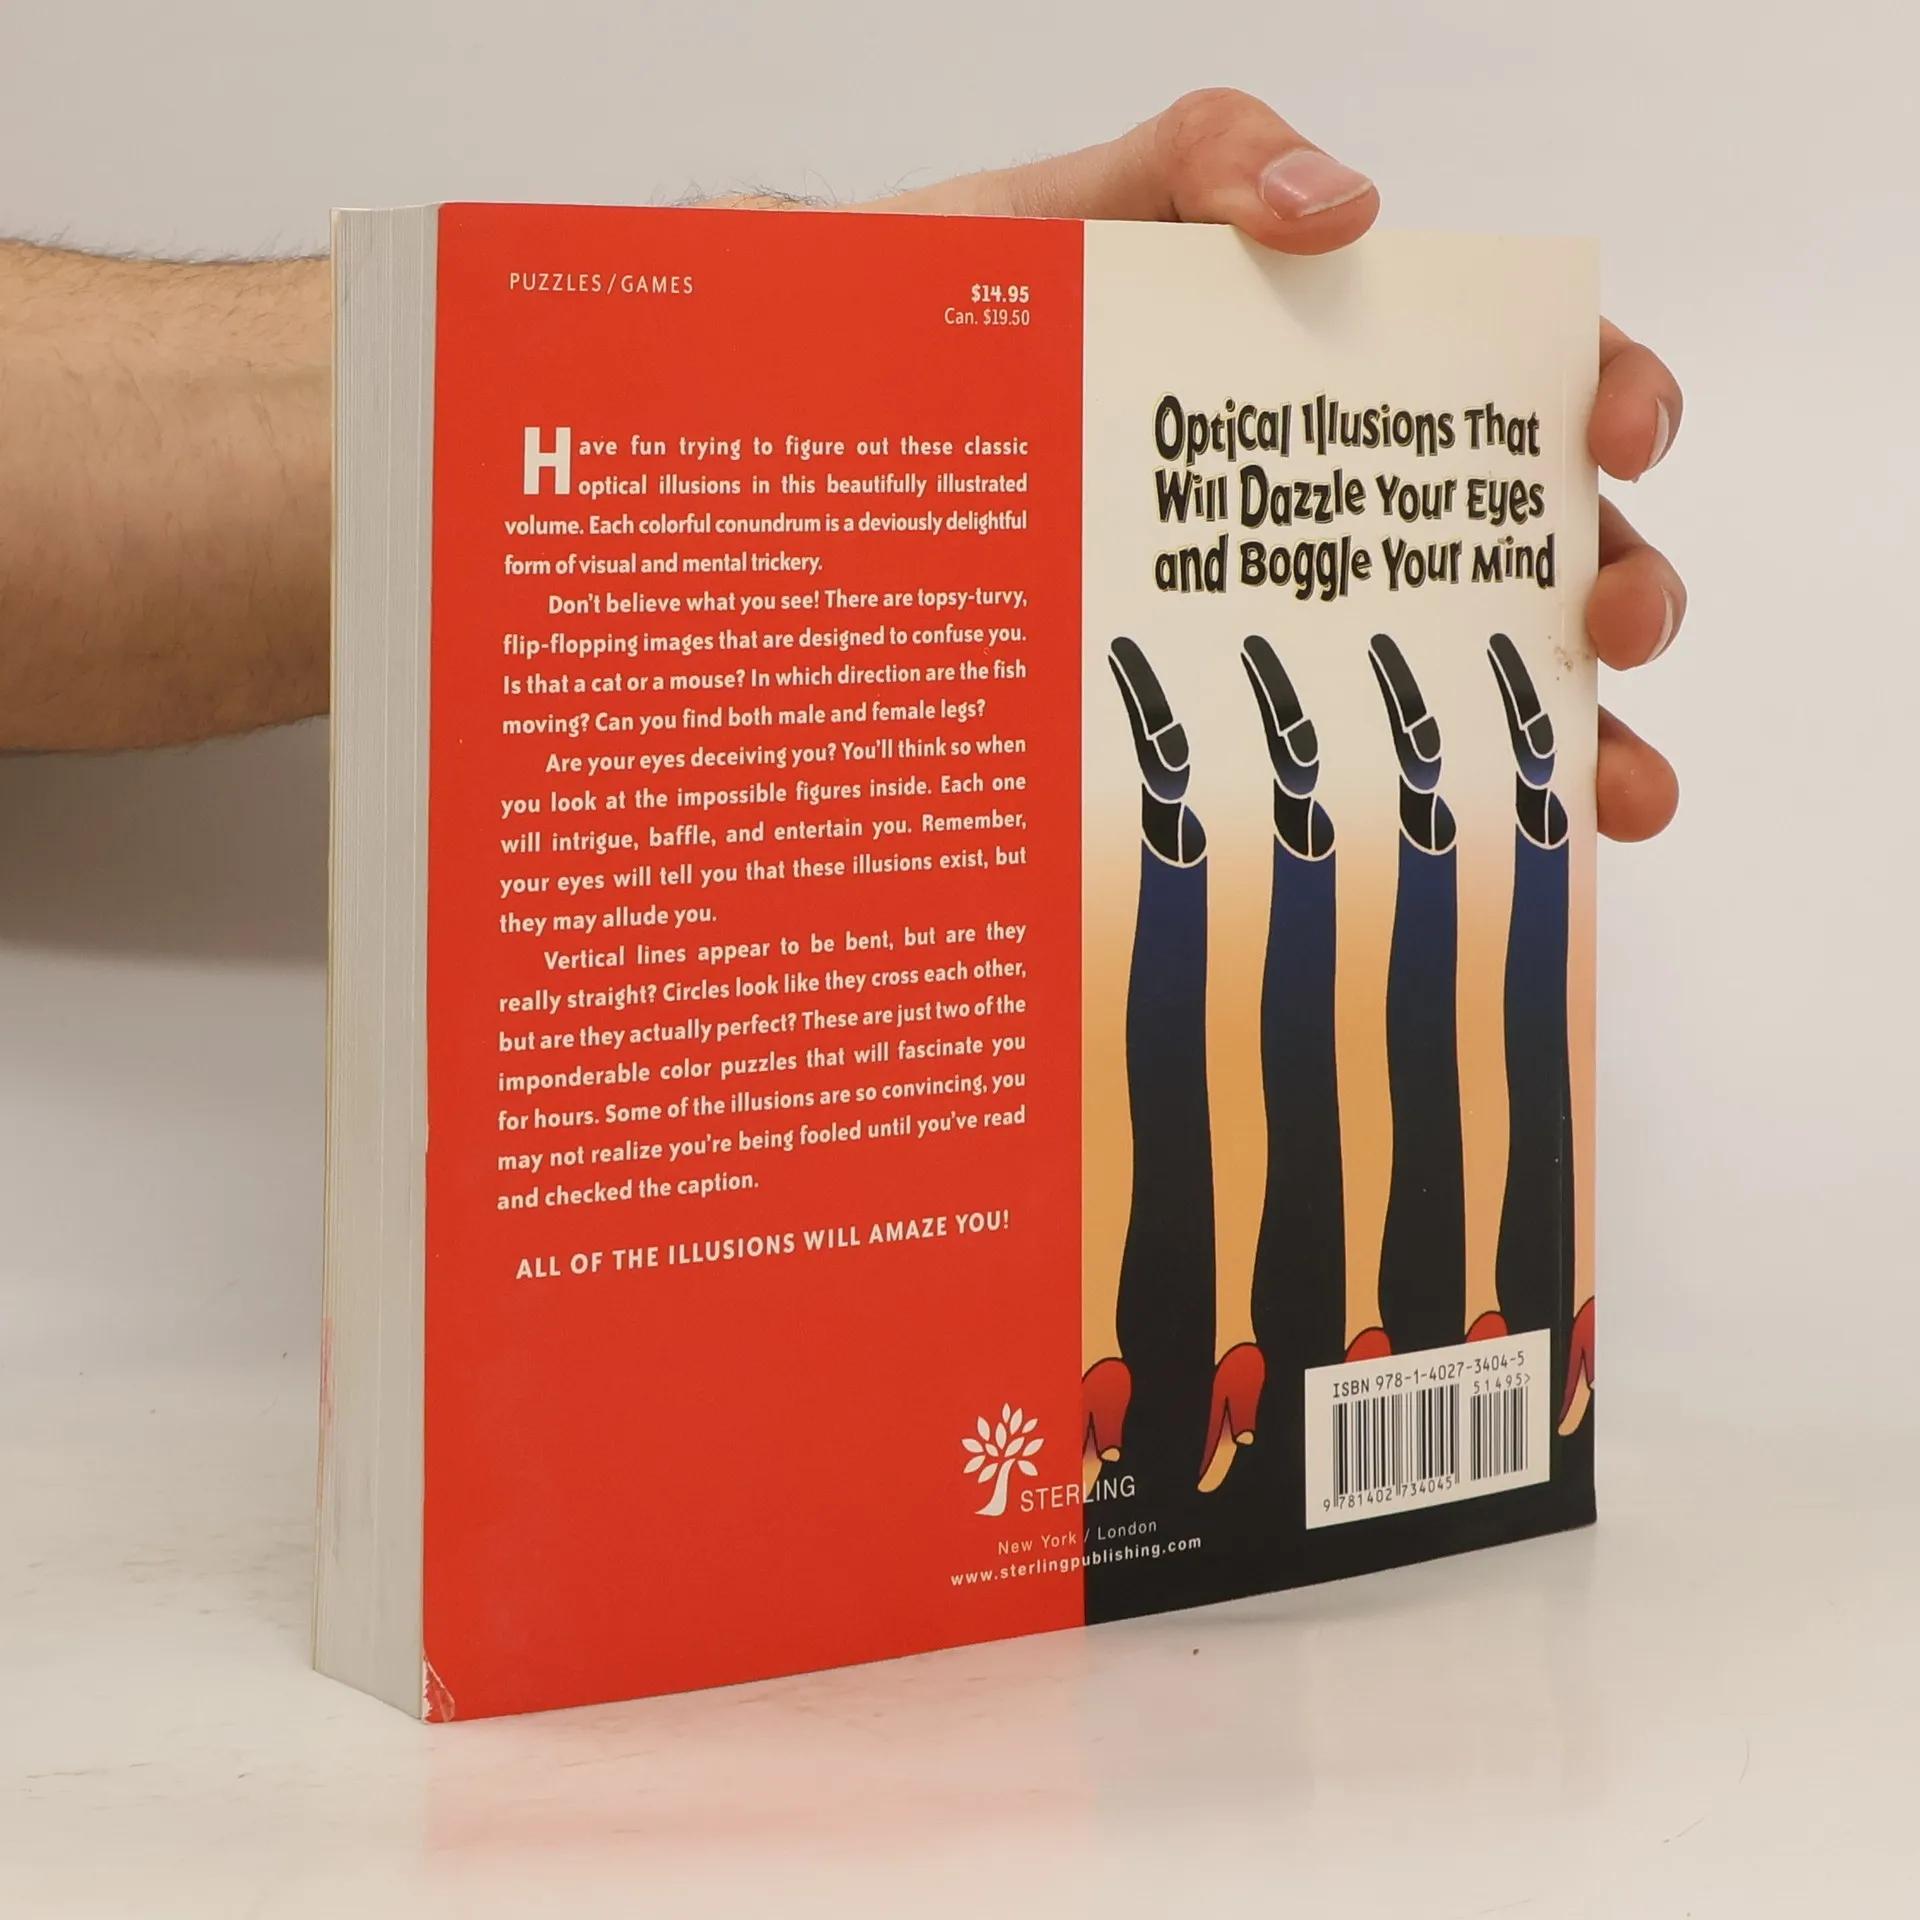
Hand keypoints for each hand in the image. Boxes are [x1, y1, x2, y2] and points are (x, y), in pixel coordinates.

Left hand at [864, 90, 1684, 843]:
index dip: (1613, 398)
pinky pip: (1342, 782)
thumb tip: (1349, 210)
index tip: (1616, 438)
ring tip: (1612, 794)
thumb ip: (1210, 161)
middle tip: (1615, 623)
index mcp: (1345, 384)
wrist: (835, 444)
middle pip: (1541, 554)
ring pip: (1476, 690)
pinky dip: (1430, 823)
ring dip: (1577, 743)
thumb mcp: (1082, 213)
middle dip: (1622, 587)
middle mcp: (1343, 519)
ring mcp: (1292, 628)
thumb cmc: (966, 330)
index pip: (1525, 385)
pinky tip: (1478, 865)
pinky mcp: (1223, 720)